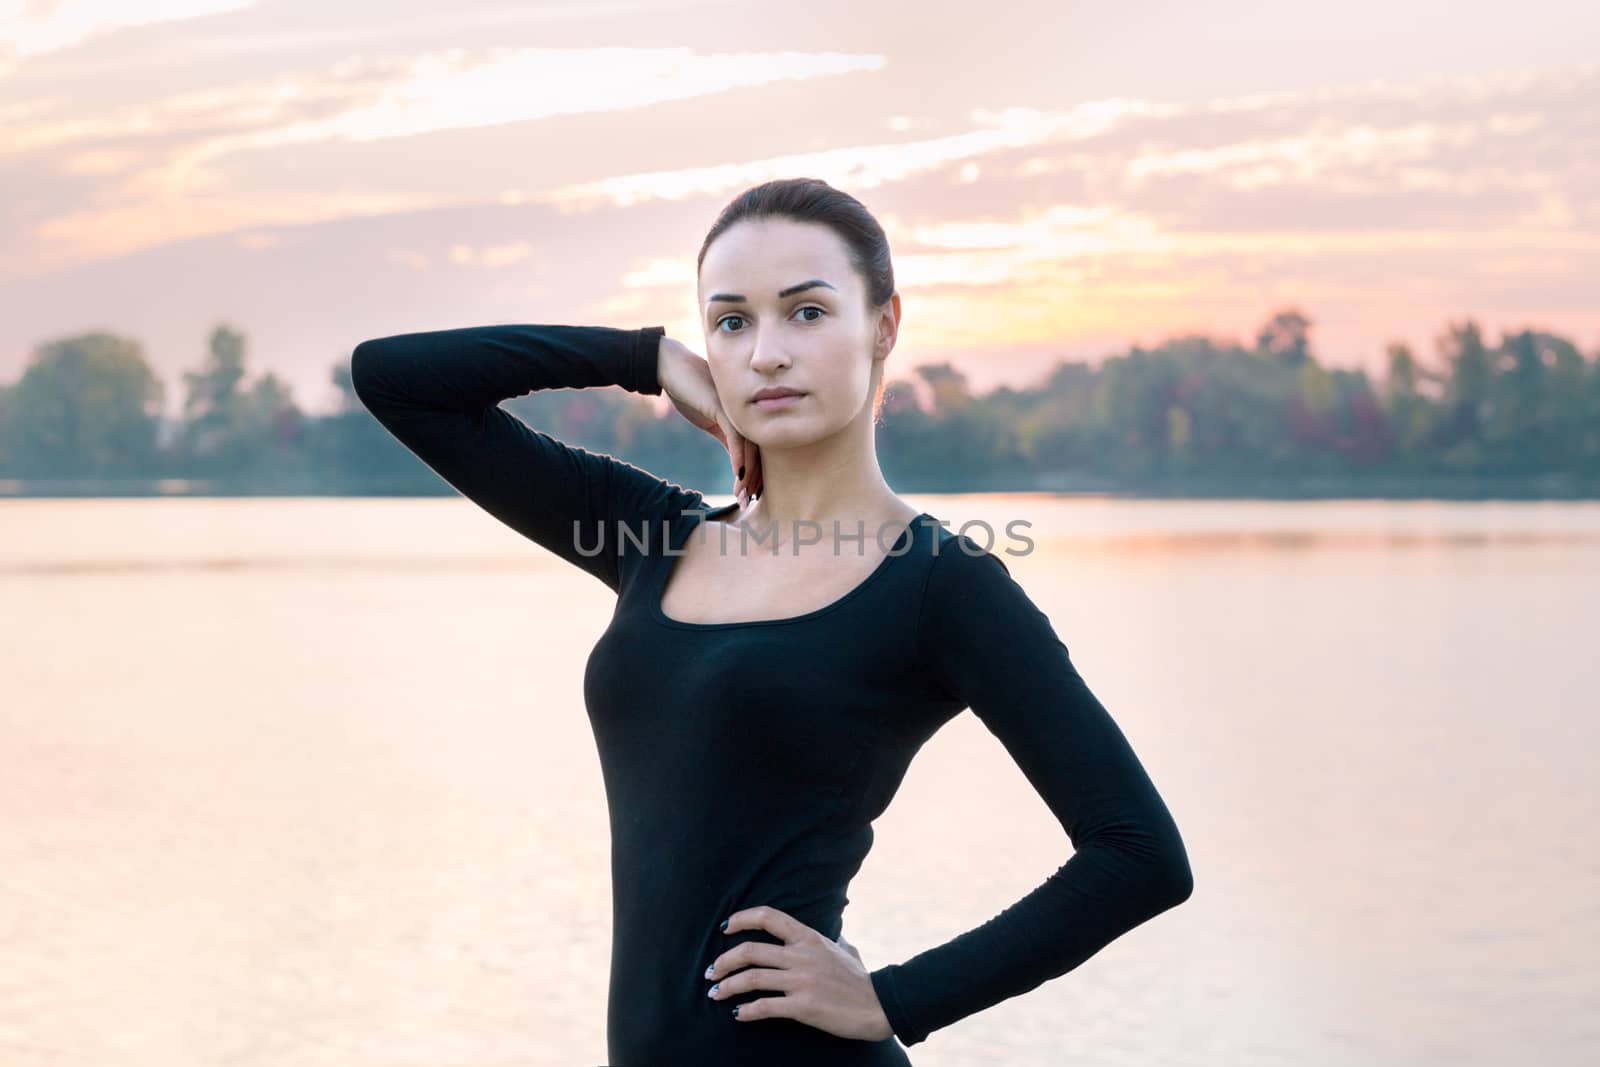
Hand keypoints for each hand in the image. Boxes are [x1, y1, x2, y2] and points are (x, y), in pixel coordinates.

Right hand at [656, 335, 762, 506]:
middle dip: (754, 481)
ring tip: (742, 496)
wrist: (671, 367)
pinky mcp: (724, 409)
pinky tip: (738, 476)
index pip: (757, 451)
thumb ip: (725, 436)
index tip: (753, 497)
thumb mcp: (710, 420)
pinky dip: (738, 458)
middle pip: (758, 453)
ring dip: (747, 476)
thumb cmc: (690, 391)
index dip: (756, 475)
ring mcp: (737, 412)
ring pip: (749, 449)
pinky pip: (735, 438)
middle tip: (750, 503)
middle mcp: (746, 415)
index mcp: (744, 418)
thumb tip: (737, 462)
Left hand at [703, 905, 893, 1041]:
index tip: (725, 928)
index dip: (742, 918)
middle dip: (724, 961)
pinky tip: (738, 1015)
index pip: (769, 917)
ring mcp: (802, 981)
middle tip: (711, 972)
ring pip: (752, 978)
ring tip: (716, 993)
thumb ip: (830, 941)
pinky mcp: (803, 1006)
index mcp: (809, 937)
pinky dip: (747, 1011)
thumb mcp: (844, 949)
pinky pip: (765, 1007)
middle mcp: (802, 955)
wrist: (880, 1005)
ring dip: (728, 986)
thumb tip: (832, 938)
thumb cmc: (861, 979)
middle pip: (750, 951)